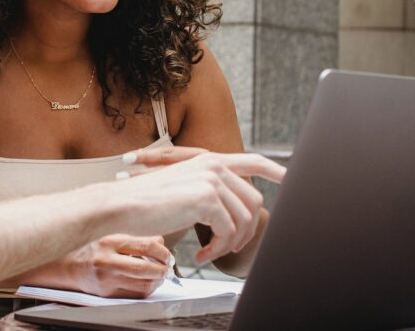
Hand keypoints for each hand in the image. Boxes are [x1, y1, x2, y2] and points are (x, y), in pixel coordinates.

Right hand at [64, 234, 169, 297]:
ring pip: (143, 285)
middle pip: (145, 269)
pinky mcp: (107, 294)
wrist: (69, 265)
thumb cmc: (92, 247)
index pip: (145, 246)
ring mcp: (106, 280)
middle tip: (166, 266)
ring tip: (158, 274)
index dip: (162, 252)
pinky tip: (147, 282)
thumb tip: (160, 242)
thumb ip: (136, 237)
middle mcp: (107, 261)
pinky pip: (135, 295)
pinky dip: (146, 289)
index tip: (166, 254)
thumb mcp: (112, 234)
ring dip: (157, 281)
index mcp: (110, 241)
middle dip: (162, 269)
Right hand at [111, 150, 284, 263]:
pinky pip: (227, 231)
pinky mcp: (207, 198)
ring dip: (230, 243)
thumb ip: (211, 191)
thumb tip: (236, 209)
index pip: (254, 161)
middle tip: (227, 247)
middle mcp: (215, 166)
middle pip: (253, 201)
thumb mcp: (184, 188)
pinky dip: (217, 248)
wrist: (123, 204)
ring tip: (210, 252)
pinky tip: (200, 253)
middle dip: (246, 230)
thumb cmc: (147, 202)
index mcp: (210, 160)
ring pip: (244, 219)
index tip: (291, 180)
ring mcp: (212, 180)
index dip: (277, 170)